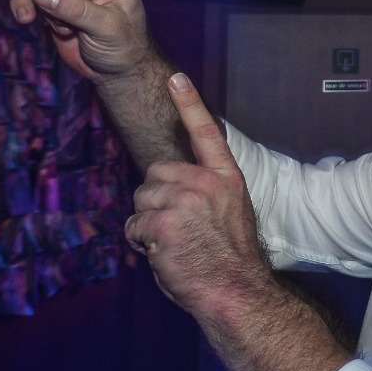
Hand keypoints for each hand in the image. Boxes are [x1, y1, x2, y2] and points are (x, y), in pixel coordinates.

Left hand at [125, 72, 272, 318]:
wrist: (236, 291)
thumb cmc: (229, 259)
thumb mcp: (229, 214)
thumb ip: (205, 194)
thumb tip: (171, 192)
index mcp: (227, 179)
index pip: (206, 133)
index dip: (189, 104)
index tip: (176, 79)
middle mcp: (206, 183)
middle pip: (157, 174)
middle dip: (156, 198)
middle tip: (176, 227)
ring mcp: (186, 201)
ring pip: (142, 199)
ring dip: (148, 223)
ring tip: (173, 243)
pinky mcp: (165, 222)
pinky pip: (135, 226)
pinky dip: (142, 242)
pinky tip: (164, 253)